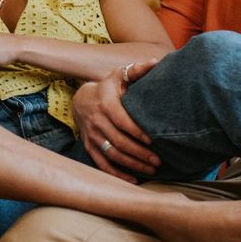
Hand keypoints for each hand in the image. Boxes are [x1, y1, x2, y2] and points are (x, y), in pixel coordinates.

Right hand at [73, 59, 160, 182]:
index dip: (137, 132)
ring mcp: (92, 136)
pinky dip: (117, 174)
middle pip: (119, 142)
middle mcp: (97, 121)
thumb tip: (155, 62)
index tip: (153, 140)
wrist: (81, 100)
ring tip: (151, 169)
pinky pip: (102, 164)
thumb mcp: (119, 76)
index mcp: (106, 104)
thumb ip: (137, 70)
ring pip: (112, 155)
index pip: (123, 121)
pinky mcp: (89, 147)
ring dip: (132, 164)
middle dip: (140, 153)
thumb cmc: (108, 88)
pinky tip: (134, 179)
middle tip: (158, 160)